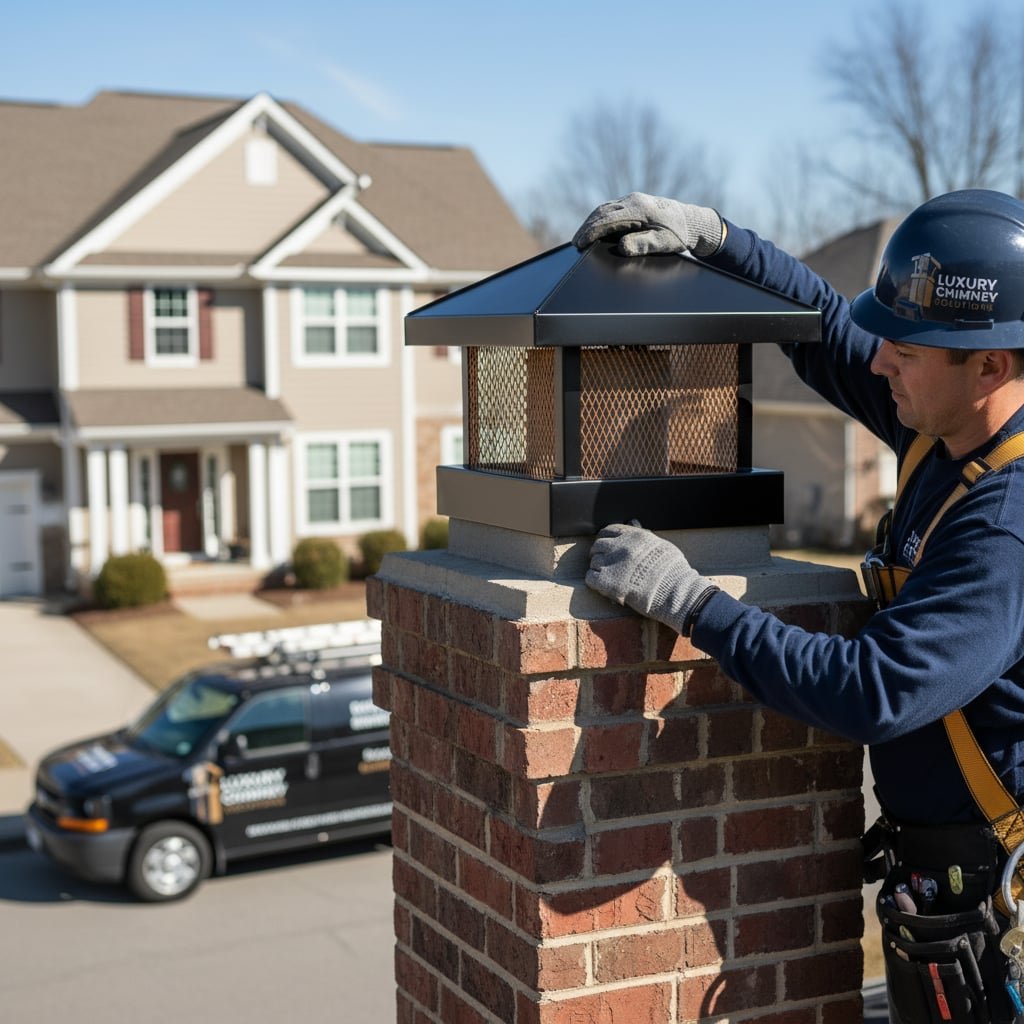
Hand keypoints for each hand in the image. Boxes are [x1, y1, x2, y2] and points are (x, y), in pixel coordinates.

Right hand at [572, 192, 723, 257]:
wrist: (694, 221)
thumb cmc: (680, 234)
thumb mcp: (664, 243)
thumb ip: (643, 244)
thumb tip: (621, 247)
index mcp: (639, 208)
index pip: (607, 219)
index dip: (591, 231)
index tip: (579, 243)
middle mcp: (634, 200)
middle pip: (602, 211)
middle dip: (586, 227)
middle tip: (575, 242)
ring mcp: (634, 200)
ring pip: (605, 208)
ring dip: (591, 222)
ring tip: (581, 237)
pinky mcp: (636, 203)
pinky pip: (612, 209)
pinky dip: (600, 219)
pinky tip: (595, 229)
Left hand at [586, 523, 718, 634]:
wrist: (674, 591)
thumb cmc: (673, 571)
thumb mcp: (660, 545)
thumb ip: (643, 534)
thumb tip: (632, 521)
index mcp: (634, 536)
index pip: (609, 530)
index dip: (606, 539)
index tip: (607, 546)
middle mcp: (620, 546)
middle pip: (598, 545)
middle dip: (599, 554)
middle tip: (604, 563)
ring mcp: (612, 563)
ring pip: (593, 562)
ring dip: (598, 569)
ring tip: (606, 577)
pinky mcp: (607, 581)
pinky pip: (590, 578)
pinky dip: (594, 582)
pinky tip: (602, 587)